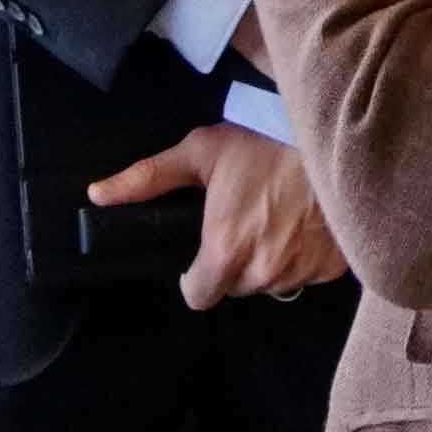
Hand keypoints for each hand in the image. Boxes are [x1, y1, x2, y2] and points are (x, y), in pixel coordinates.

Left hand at [80, 125, 342, 308]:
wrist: (334, 134)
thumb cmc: (262, 141)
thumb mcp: (200, 152)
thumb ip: (147, 179)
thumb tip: (96, 194)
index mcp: (226, 249)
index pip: (199, 296)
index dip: (197, 276)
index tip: (206, 251)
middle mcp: (264, 271)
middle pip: (237, 287)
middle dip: (236, 263)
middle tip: (246, 221)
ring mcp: (303, 272)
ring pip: (273, 283)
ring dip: (270, 261)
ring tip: (278, 218)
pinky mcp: (334, 268)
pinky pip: (308, 274)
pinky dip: (305, 256)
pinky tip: (306, 222)